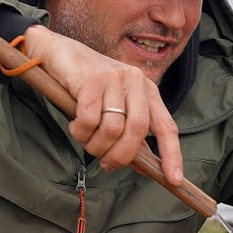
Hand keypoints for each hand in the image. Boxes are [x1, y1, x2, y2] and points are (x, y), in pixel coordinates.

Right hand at [23, 25, 184, 183]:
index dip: (172, 154)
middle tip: (106, 164)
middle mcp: (136, 82)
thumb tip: (144, 167)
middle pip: (138, 131)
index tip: (174, 179)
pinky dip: (81, 132)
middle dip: (122, 156)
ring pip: (112, 129)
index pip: (166, 126)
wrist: (58, 53)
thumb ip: (129, 133)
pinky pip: (90, 121)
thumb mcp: (114, 106)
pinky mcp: (92, 80)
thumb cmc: (87, 86)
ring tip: (85, 139)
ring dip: (96, 145)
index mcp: (147, 91)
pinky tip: (76, 125)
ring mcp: (115, 79)